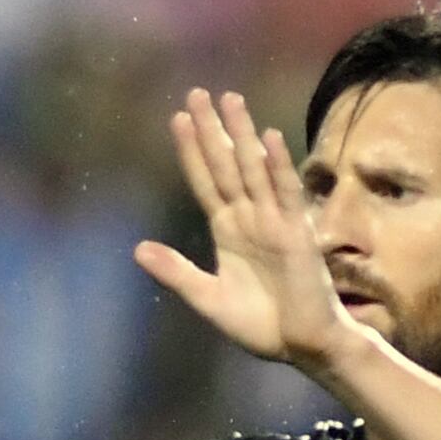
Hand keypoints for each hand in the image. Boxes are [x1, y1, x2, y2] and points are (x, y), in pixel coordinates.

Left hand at [140, 88, 370, 375]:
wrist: (303, 346)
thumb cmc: (262, 325)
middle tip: (197, 93)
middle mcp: (250, 217)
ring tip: (229, 99)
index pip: (205, 181)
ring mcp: (275, 221)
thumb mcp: (208, 298)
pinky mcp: (297, 233)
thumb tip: (137, 249)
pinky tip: (268, 139)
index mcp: (228, 229)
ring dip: (241, 135)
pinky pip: (285, 193)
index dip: (192, 151)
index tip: (177, 119)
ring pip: (254, 169)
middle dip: (212, 129)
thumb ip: (177, 272)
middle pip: (226, 164)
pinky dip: (277, 166)